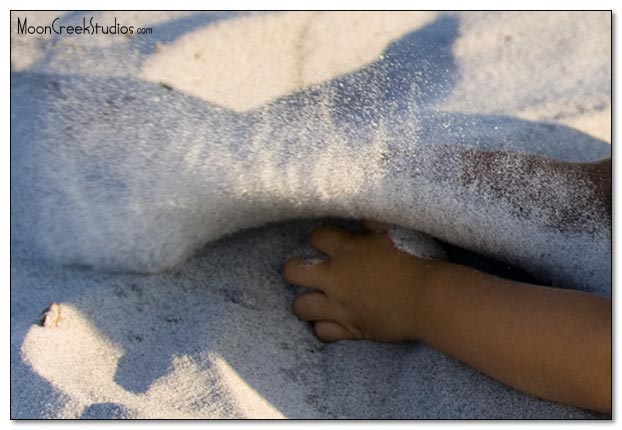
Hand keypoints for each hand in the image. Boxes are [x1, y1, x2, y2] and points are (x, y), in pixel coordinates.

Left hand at [283, 224, 446, 341]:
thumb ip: (374, 224)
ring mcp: (340, 305)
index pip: (316, 236)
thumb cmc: (417, 261)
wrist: (430, 299)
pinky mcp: (350, 328)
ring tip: (314, 297)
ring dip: (305, 301)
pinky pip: (323, 332)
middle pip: (293, 271)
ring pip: (301, 306)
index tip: (326, 240)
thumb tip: (362, 219)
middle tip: (305, 269)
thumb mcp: (396, 232)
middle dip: (293, 269)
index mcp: (347, 250)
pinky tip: (331, 321)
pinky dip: (324, 327)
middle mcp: (336, 278)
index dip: (318, 236)